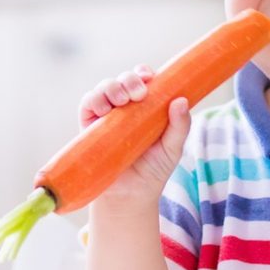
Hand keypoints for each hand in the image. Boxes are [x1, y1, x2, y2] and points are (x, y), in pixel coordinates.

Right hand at [78, 65, 190, 204]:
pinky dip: (94, 100)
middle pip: (124, 79)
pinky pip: (88, 103)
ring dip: (112, 87)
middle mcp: (125, 106)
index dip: (144, 73)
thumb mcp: (173, 149)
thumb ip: (180, 126)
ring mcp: (106, 114)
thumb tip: (181, 100)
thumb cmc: (154, 170)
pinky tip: (104, 110)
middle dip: (130, 79)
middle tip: (139, 94)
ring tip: (121, 102)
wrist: (130, 195)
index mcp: (146, 105)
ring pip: (105, 87)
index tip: (149, 77)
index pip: (143, 80)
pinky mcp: (89, 125)